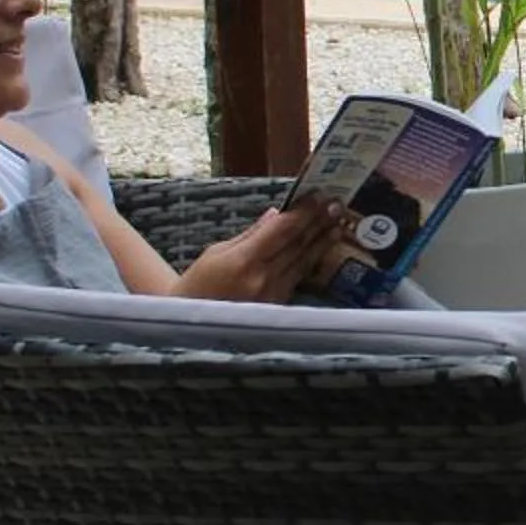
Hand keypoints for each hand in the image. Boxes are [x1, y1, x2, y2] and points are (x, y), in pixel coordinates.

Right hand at [174, 202, 357, 305]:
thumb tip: (276, 215)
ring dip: (322, 241)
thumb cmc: (197, 285)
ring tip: (337, 223)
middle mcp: (263, 279)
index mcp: (243, 262)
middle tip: (337, 204)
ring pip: (304, 262)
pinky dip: (311, 260)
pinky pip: (298, 278)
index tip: (318, 197)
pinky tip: (322, 249)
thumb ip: (251, 235)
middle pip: (298, 245)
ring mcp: (273, 296)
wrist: (188, 327)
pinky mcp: (278, 308)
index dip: (303, 213)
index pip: (282, 231)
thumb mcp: (216, 253)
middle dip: (318, 223)